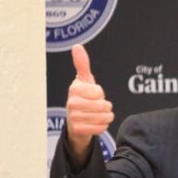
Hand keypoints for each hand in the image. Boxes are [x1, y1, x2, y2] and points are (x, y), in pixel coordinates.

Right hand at [65, 44, 113, 164]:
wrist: (76, 121)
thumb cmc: (83, 98)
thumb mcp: (84, 81)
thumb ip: (82, 64)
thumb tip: (77, 47)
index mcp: (74, 89)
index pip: (100, 92)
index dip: (101, 94)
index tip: (92, 94)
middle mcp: (71, 103)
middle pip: (104, 105)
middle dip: (105, 106)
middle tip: (97, 106)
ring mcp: (73, 117)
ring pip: (104, 117)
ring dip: (106, 116)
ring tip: (98, 114)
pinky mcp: (78, 130)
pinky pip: (101, 128)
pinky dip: (102, 126)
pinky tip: (95, 124)